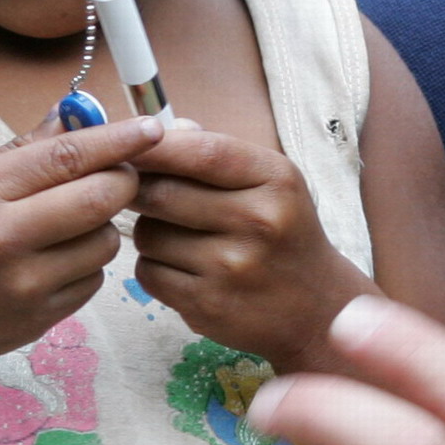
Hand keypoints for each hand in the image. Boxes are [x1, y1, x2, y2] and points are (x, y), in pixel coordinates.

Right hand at [0, 115, 161, 367]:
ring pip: (105, 242)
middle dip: (123, 181)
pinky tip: (55, 259)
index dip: (118, 140)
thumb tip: (79, 116)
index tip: (152, 128)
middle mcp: (2, 237)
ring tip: (70, 222)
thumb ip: (24, 150)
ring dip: (103, 225)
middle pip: (100, 198)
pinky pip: (93, 280)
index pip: (67, 156)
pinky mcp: (39, 319)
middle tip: (120, 175)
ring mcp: (23, 284)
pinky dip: (87, 263)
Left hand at [127, 127, 370, 369]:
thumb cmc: (284, 234)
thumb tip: (155, 136)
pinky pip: (148, 273)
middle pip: (162, 193)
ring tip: (178, 237)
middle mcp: (259, 222)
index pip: (204, 152)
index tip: (127, 144)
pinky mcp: (209, 305)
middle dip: (139, 190)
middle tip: (142, 193)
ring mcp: (233, 267)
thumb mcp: (270, 183)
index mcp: (275, 181)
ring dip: (149, 231)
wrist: (317, 308)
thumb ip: (217, 154)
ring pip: (148, 235)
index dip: (156, 146)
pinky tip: (183, 269)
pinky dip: (154, 267)